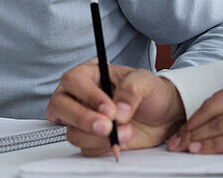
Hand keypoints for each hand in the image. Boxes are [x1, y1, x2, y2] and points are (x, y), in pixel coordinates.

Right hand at [46, 59, 186, 155]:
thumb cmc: (150, 92)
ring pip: (73, 132)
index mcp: (90, 74)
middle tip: (108, 126)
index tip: (110, 110)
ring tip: (126, 131)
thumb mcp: (145, 82)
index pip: (74, 81)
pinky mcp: (90, 139)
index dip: (88, 96)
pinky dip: (104, 147)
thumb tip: (119, 110)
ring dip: (99, 137)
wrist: (162, 116)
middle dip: (83, 119)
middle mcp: (81, 97)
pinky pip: (86, 148)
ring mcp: (83, 119)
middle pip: (60, 107)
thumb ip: (132, 90)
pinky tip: (121, 139)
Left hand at [167, 71, 222, 153]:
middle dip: (192, 126)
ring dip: (199, 137)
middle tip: (176, 139)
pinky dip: (216, 145)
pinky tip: (205, 150)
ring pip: (221, 125)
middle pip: (214, 110)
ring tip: (184, 147)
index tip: (187, 124)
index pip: (219, 97)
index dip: (199, 113)